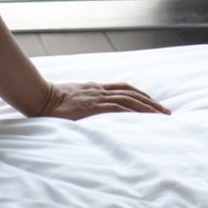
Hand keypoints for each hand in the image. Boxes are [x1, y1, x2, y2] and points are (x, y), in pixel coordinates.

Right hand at [34, 80, 170, 119]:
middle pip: (131, 93)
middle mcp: (99, 91)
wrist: (40, 97)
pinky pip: (118, 108)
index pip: (124, 88)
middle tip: (167, 112)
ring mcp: (96, 98)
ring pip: (129, 100)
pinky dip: (133, 113)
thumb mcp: (71, 99)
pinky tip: (144, 119)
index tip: (154, 103)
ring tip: (162, 116)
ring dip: (148, 108)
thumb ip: (82, 103)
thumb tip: (88, 113)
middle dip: (151, 102)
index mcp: (95, 88)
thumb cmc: (51, 102)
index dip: (141, 94)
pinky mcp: (93, 107)